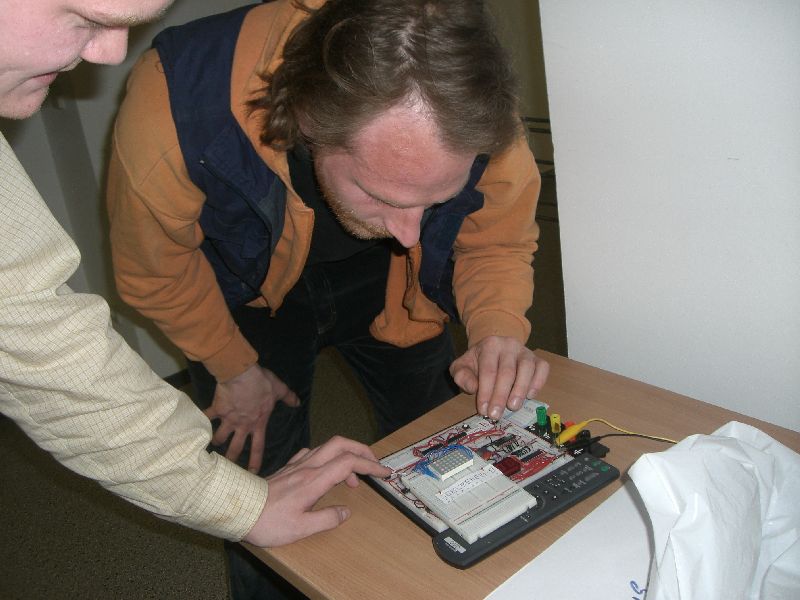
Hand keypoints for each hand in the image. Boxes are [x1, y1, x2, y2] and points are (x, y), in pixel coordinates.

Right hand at [204, 364, 299, 472]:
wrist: (242, 373)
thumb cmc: (261, 382)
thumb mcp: (279, 389)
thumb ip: (288, 397)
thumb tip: (297, 403)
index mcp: (258, 423)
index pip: (258, 446)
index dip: (255, 461)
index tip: (251, 473)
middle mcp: (242, 425)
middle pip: (235, 448)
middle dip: (230, 460)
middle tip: (225, 468)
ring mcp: (229, 419)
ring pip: (219, 437)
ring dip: (215, 441)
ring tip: (210, 445)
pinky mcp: (218, 409)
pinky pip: (206, 417)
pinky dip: (200, 420)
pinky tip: (193, 426)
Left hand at [242, 436, 391, 546]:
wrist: (238, 509)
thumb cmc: (268, 522)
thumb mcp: (301, 528)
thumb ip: (327, 519)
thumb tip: (346, 511)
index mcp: (314, 480)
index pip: (349, 462)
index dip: (370, 465)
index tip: (384, 472)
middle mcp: (307, 466)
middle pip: (340, 444)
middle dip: (362, 449)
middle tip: (374, 464)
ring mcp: (297, 464)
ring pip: (327, 446)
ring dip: (346, 454)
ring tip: (352, 478)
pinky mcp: (288, 467)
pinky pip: (313, 452)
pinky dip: (328, 457)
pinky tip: (325, 470)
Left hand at [449, 336, 549, 419]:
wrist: (493, 350)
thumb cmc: (477, 363)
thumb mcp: (462, 367)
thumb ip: (462, 376)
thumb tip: (473, 388)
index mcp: (489, 345)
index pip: (488, 370)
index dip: (485, 391)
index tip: (483, 410)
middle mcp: (509, 345)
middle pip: (507, 371)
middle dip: (500, 395)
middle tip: (496, 414)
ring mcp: (525, 351)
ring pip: (527, 368)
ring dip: (520, 389)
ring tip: (513, 406)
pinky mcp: (537, 359)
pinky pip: (542, 368)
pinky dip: (538, 382)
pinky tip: (530, 396)